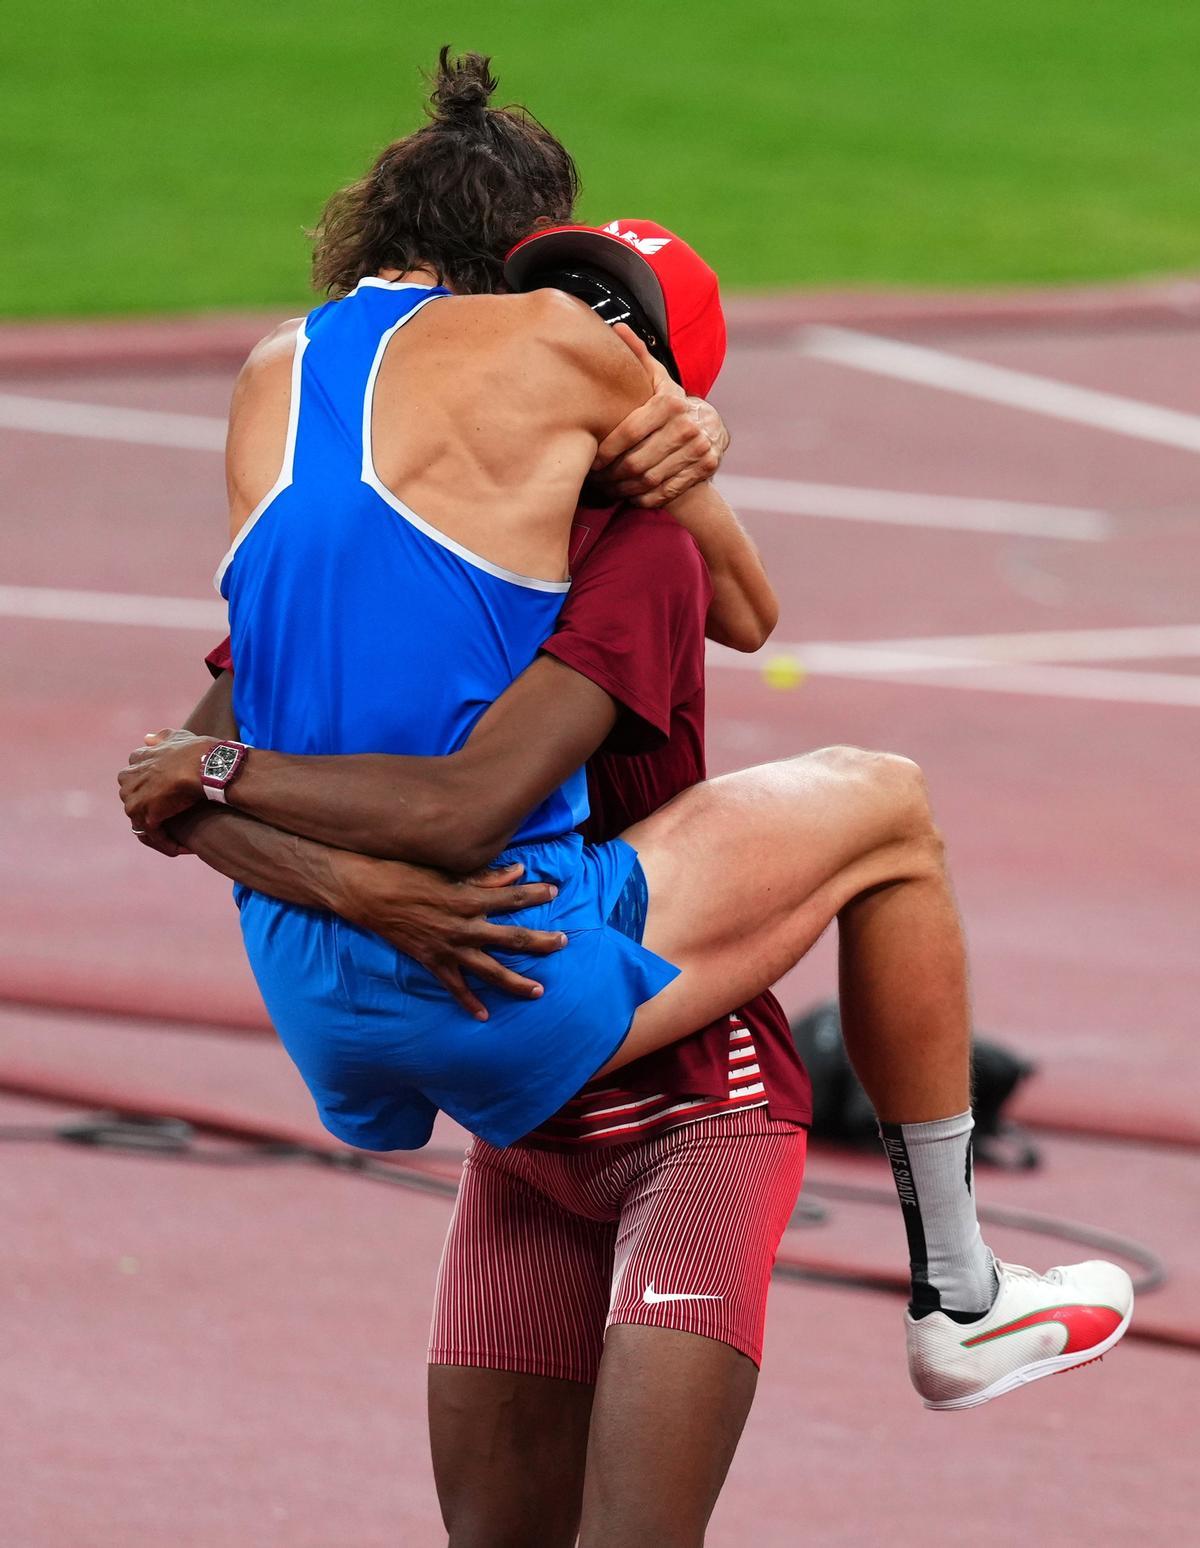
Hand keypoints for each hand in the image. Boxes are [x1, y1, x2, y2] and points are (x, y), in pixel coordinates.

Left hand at [118, 728, 216, 851]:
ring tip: (181, 842)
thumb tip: (147, 738)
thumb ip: (160, 738)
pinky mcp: (146, 816)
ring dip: (161, 834)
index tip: (172, 801)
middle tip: (176, 826)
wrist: (207, 767)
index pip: (136, 782)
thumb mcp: (177, 737)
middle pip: (135, 805)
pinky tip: (184, 849)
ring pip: (143, 824)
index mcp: (136, 760)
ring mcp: (134, 799)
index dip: (154, 793)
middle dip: (152, 816)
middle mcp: (128, 779)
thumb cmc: (199, 752)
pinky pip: (154, 836)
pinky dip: (169, 845)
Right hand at [333, 856, 567, 1020]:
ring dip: (516, 981)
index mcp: (467, 898)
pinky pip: (454, 987)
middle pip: (510, 938)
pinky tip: (484, 1015)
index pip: (511, 897)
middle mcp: (462, 926)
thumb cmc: (405, 873)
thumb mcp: (446, 870)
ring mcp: (448, 948)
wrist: (367, 893)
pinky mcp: (432, 961)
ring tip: (539, 991)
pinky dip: (469, 1002)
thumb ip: (486, 876)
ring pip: (489, 969)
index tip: (555, 891)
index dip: (535, 894)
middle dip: (539, 942)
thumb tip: (519, 871)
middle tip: (563, 943)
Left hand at [591, 324, 726, 506]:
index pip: (628, 432)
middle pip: (636, 461)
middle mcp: (687, 426)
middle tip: (595, 478)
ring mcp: (699, 449)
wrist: (712, 428)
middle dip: (611, 474)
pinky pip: (664, 493)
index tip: (592, 458)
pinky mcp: (704, 470)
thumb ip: (637, 357)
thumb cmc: (672, 404)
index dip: (606, 449)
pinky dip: (643, 497)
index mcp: (671, 402)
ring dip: (623, 489)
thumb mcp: (658, 380)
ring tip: (608, 488)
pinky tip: (629, 494)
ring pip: (648, 480)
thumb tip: (616, 329)